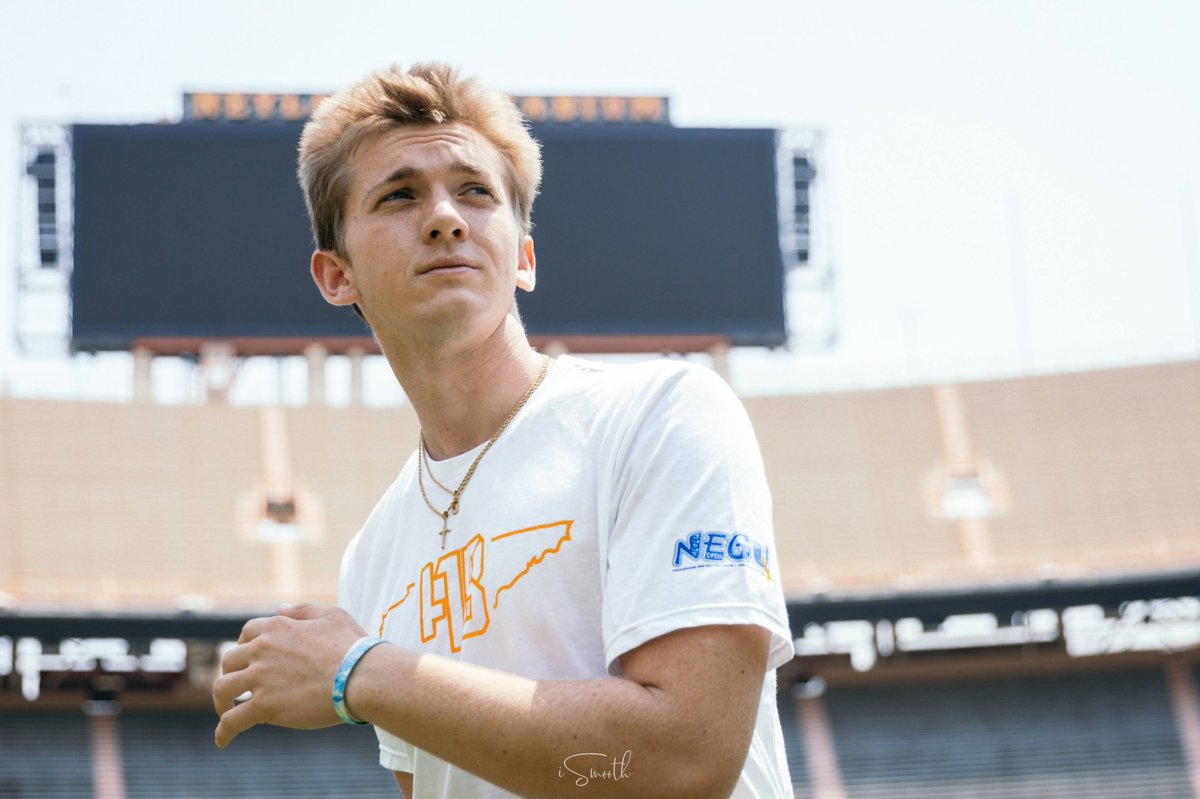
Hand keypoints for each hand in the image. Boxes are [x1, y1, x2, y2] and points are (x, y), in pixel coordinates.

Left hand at [213, 602, 367, 747]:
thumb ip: (303, 610)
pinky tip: (223, 741)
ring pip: (222, 689)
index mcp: (277, 627)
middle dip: (231, 673)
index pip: (247, 634)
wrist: (361, 677)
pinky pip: (232, 721)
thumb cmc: (353, 647)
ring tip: (227, 711)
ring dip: (222, 701)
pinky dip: (223, 732)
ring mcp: (260, 678)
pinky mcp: (263, 706)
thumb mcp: (332, 615)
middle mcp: (262, 649)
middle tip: (238, 687)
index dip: (245, 646)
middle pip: (229, 660)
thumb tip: (279, 609)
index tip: (249, 659)